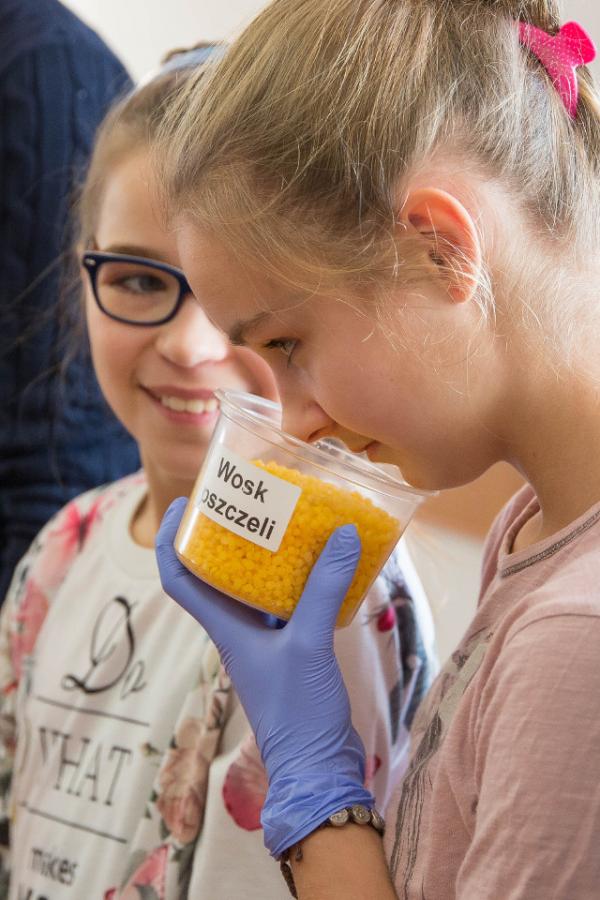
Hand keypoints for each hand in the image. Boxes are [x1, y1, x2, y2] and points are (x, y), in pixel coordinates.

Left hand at [156, 498, 374, 856]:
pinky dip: (300, 581)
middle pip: (216, 575)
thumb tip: (343, 534)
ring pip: (255, 589)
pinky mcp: (291, 651)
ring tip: (289, 523)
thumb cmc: (298, 713)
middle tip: (248, 502)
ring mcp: (264, 642)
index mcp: (225, 629)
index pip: (179, 579)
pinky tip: (324, 565)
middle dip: (226, 536)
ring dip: (266, 556)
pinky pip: (288, 604)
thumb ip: (324, 589)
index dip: (172, 539)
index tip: (182, 502)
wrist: (318, 768)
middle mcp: (238, 631)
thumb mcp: (310, 645)